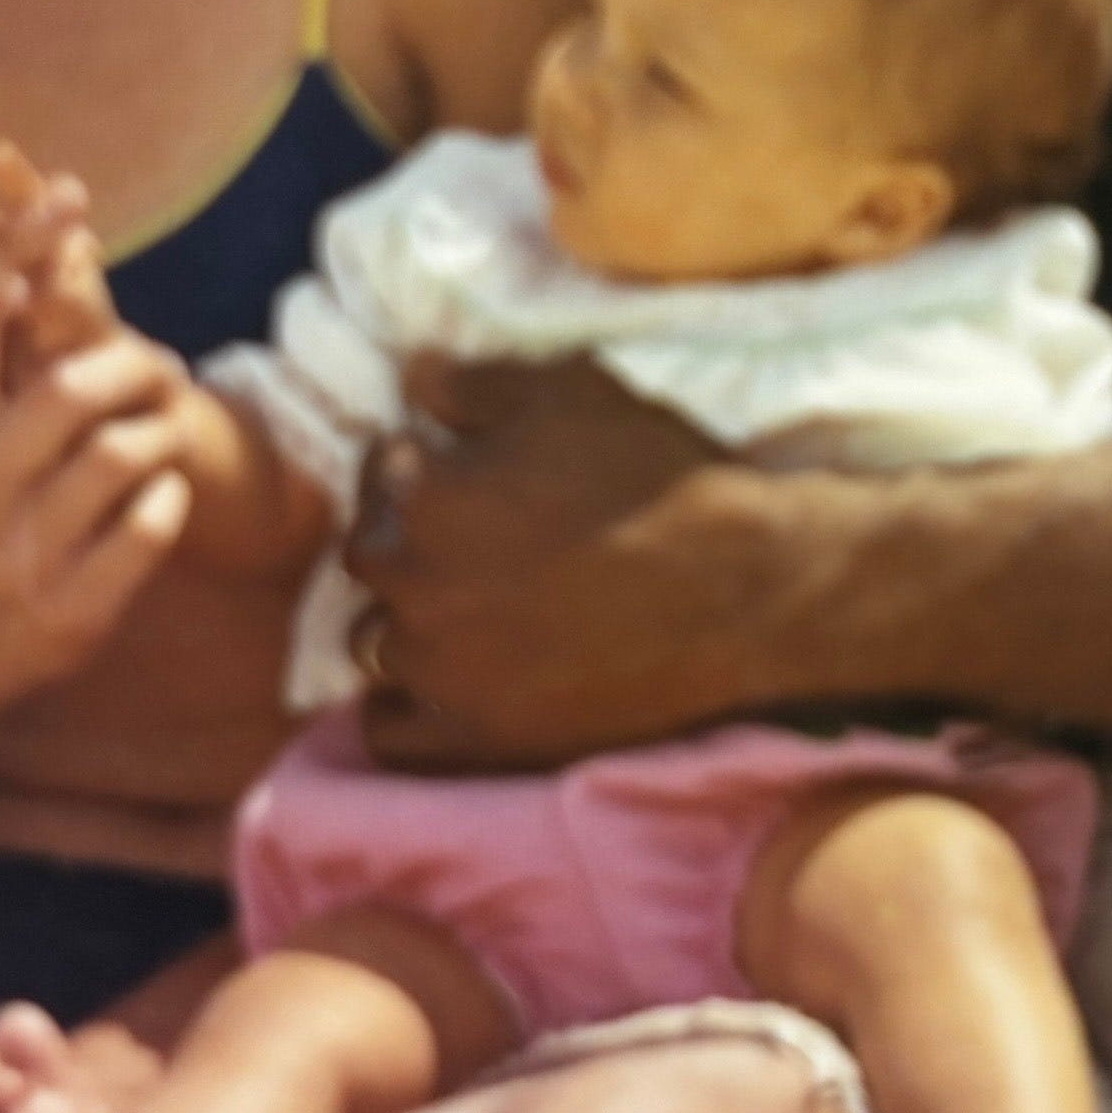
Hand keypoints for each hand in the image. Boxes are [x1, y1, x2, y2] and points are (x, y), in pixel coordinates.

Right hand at [0, 233, 195, 707]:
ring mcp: (19, 554)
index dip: (15, 251)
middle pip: (66, 389)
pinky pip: (149, 528)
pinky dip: (169, 498)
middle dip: (137, 365)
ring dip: (161, 430)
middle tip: (167, 366)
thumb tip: (40, 237)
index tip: (69, 204)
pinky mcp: (73, 607)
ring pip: (117, 456)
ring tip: (168, 426)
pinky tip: (163, 491)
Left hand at [342, 351, 791, 768]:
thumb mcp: (574, 393)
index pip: (381, 467)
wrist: (743, 591)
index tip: (453, 463)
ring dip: (403, 619)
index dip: (416, 458)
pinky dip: (403, 709)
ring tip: (461, 609)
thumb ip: (476, 383)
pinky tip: (444, 685)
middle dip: (403, 535)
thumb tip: (411, 374)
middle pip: (368, 556)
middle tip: (464, 533)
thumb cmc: (661, 479)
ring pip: (372, 643)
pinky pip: (393, 736)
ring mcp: (444, 671)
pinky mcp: (480, 738)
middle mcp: (418, 587)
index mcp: (429, 497)